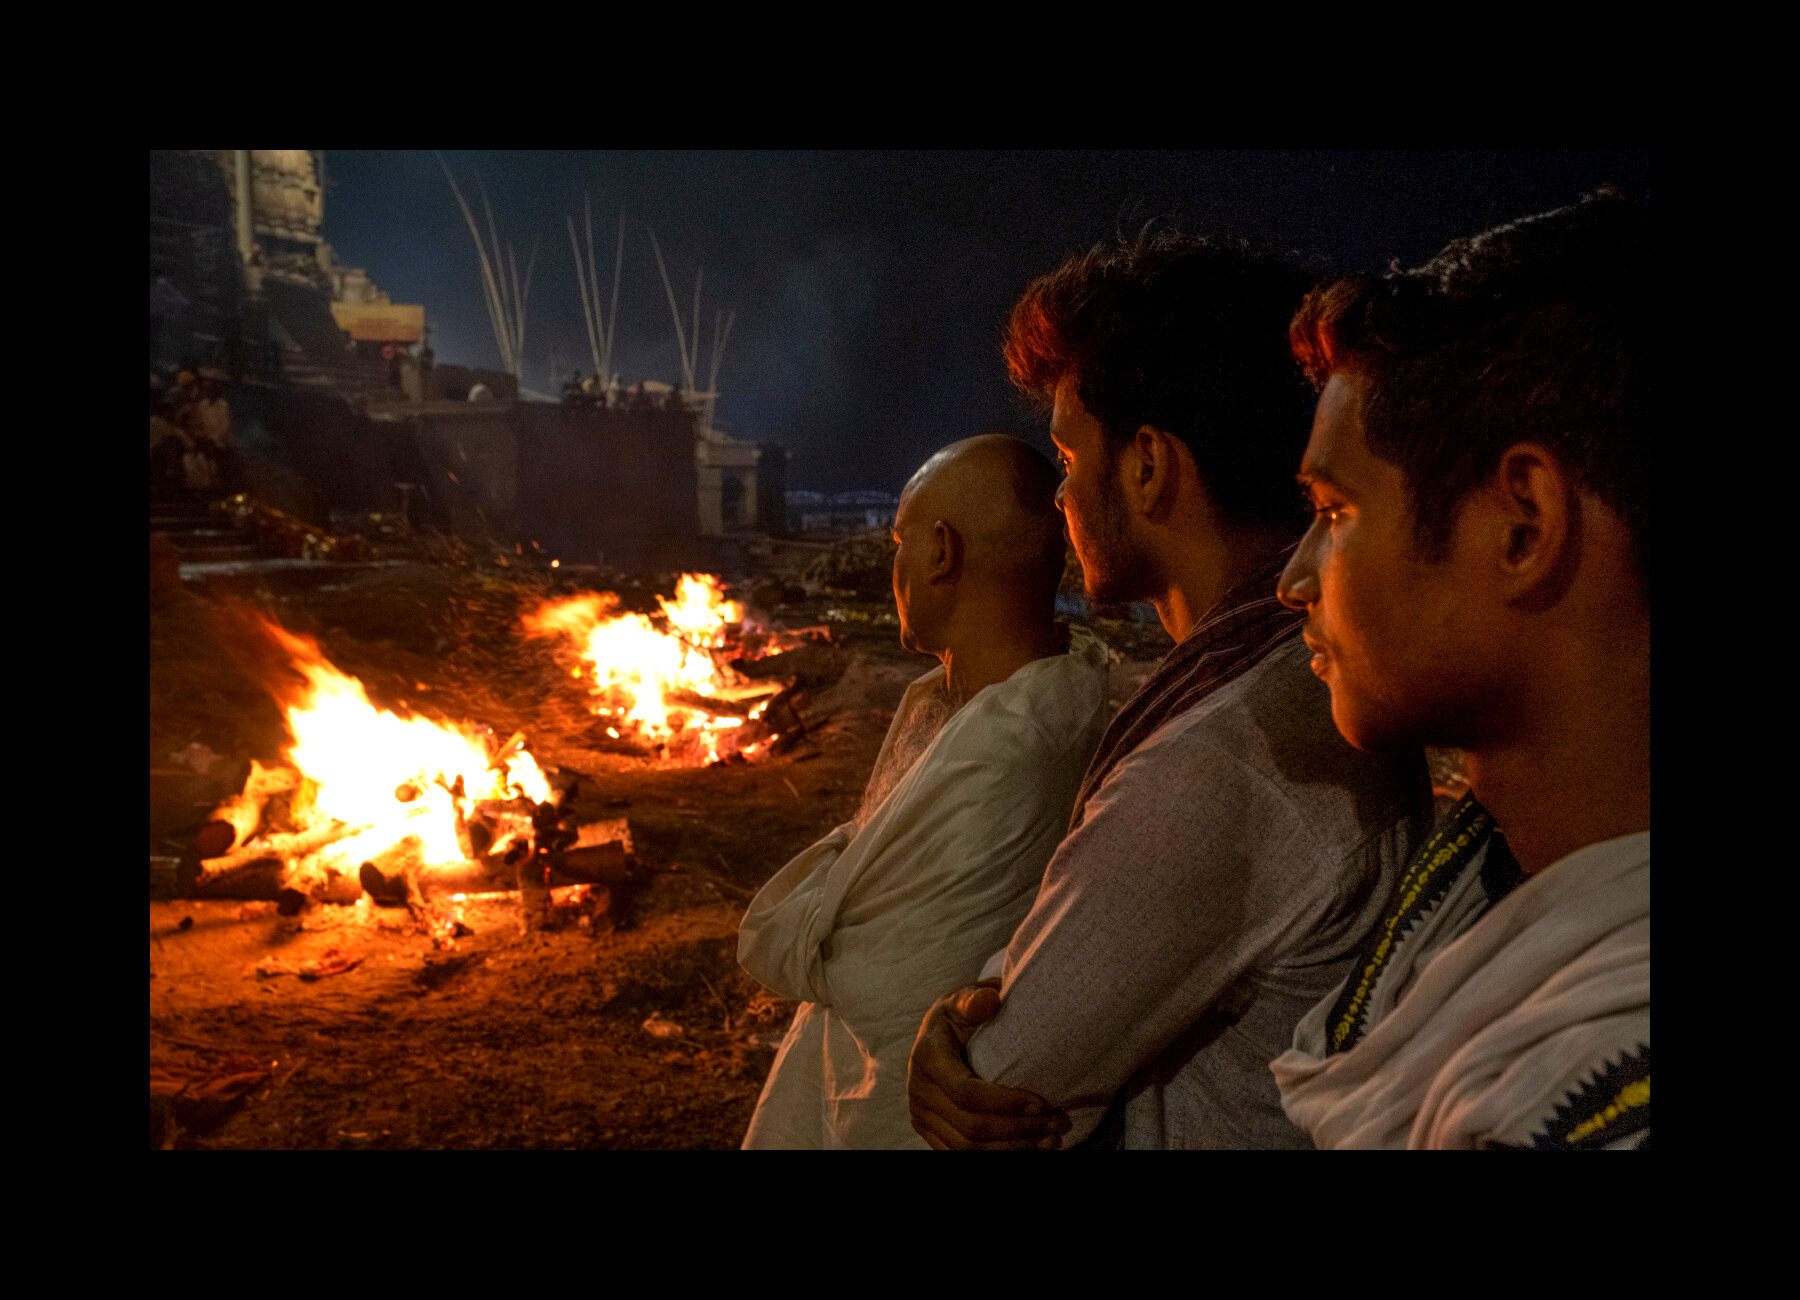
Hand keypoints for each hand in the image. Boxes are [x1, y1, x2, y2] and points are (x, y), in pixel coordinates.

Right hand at [907, 980, 1070, 1149]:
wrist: (939, 1033)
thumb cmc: (959, 1014)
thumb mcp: (964, 999)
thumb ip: (975, 999)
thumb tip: (989, 1001)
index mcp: (927, 1057)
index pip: (966, 1093)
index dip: (1006, 1103)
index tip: (1043, 1103)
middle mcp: (919, 1092)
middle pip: (971, 1127)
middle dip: (1020, 1130)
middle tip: (1058, 1124)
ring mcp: (921, 1116)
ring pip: (968, 1148)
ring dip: (1014, 1148)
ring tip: (1051, 1140)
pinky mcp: (929, 1132)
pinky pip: (963, 1154)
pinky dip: (999, 1154)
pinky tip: (1029, 1147)